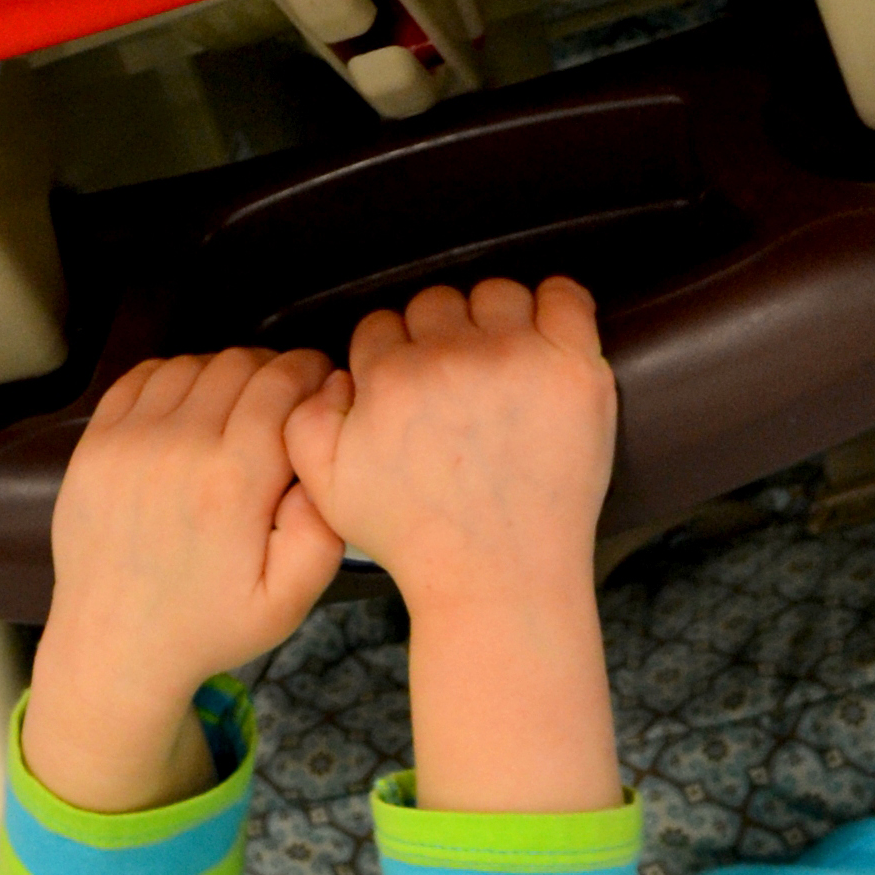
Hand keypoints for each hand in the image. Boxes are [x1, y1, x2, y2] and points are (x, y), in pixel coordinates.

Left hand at [25, 346, 342, 810]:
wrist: (116, 644)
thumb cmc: (211, 624)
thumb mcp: (290, 599)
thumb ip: (323, 526)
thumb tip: (321, 447)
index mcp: (233, 481)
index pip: (282, 382)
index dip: (312, 373)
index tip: (324, 389)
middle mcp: (178, 445)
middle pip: (240, 363)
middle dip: (274, 372)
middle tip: (287, 402)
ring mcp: (128, 439)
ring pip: (193, 363)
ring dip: (225, 374)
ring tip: (239, 408)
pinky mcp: (94, 442)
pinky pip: (143, 377)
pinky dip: (176, 379)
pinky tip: (192, 410)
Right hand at [285, 277, 619, 816]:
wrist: (498, 580)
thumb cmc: (417, 539)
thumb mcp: (327, 489)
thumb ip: (302, 421)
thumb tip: (328, 373)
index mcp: (387, 377)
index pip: (384, 325)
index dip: (396, 355)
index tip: (415, 387)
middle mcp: (448, 357)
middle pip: (437, 303)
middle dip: (441, 336)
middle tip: (459, 384)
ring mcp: (515, 358)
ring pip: (496, 294)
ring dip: (496, 319)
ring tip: (503, 366)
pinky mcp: (571, 370)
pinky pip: (565, 296)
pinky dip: (558, 304)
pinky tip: (549, 337)